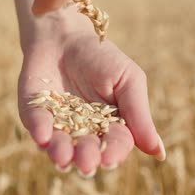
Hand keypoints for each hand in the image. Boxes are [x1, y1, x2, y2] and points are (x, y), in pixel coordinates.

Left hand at [15, 4, 165, 176]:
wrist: (67, 33)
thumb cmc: (104, 57)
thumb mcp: (129, 81)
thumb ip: (140, 115)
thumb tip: (160, 153)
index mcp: (111, 126)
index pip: (116, 145)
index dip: (113, 153)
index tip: (110, 158)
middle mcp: (84, 131)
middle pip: (87, 150)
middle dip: (87, 157)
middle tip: (87, 161)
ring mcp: (58, 124)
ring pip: (60, 146)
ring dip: (62, 153)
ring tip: (63, 157)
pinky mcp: (34, 114)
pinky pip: (37, 125)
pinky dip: (40, 131)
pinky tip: (43, 137)